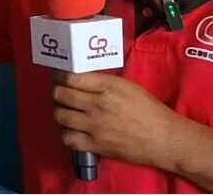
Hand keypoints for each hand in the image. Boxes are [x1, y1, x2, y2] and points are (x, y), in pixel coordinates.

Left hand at [51, 71, 179, 168]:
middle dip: (57, 92)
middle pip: (60, 95)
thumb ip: (102, 81)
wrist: (165, 139)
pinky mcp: (97, 145)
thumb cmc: (149, 110)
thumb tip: (78, 78)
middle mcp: (97, 106)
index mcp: (107, 88)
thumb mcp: (127, 86)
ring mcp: (95, 127)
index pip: (70, 78)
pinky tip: (74, 130)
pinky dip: (67, 134)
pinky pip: (68, 139)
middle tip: (60, 93)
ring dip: (61, 112)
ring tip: (67, 111)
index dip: (59, 76)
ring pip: (60, 116)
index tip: (57, 76)